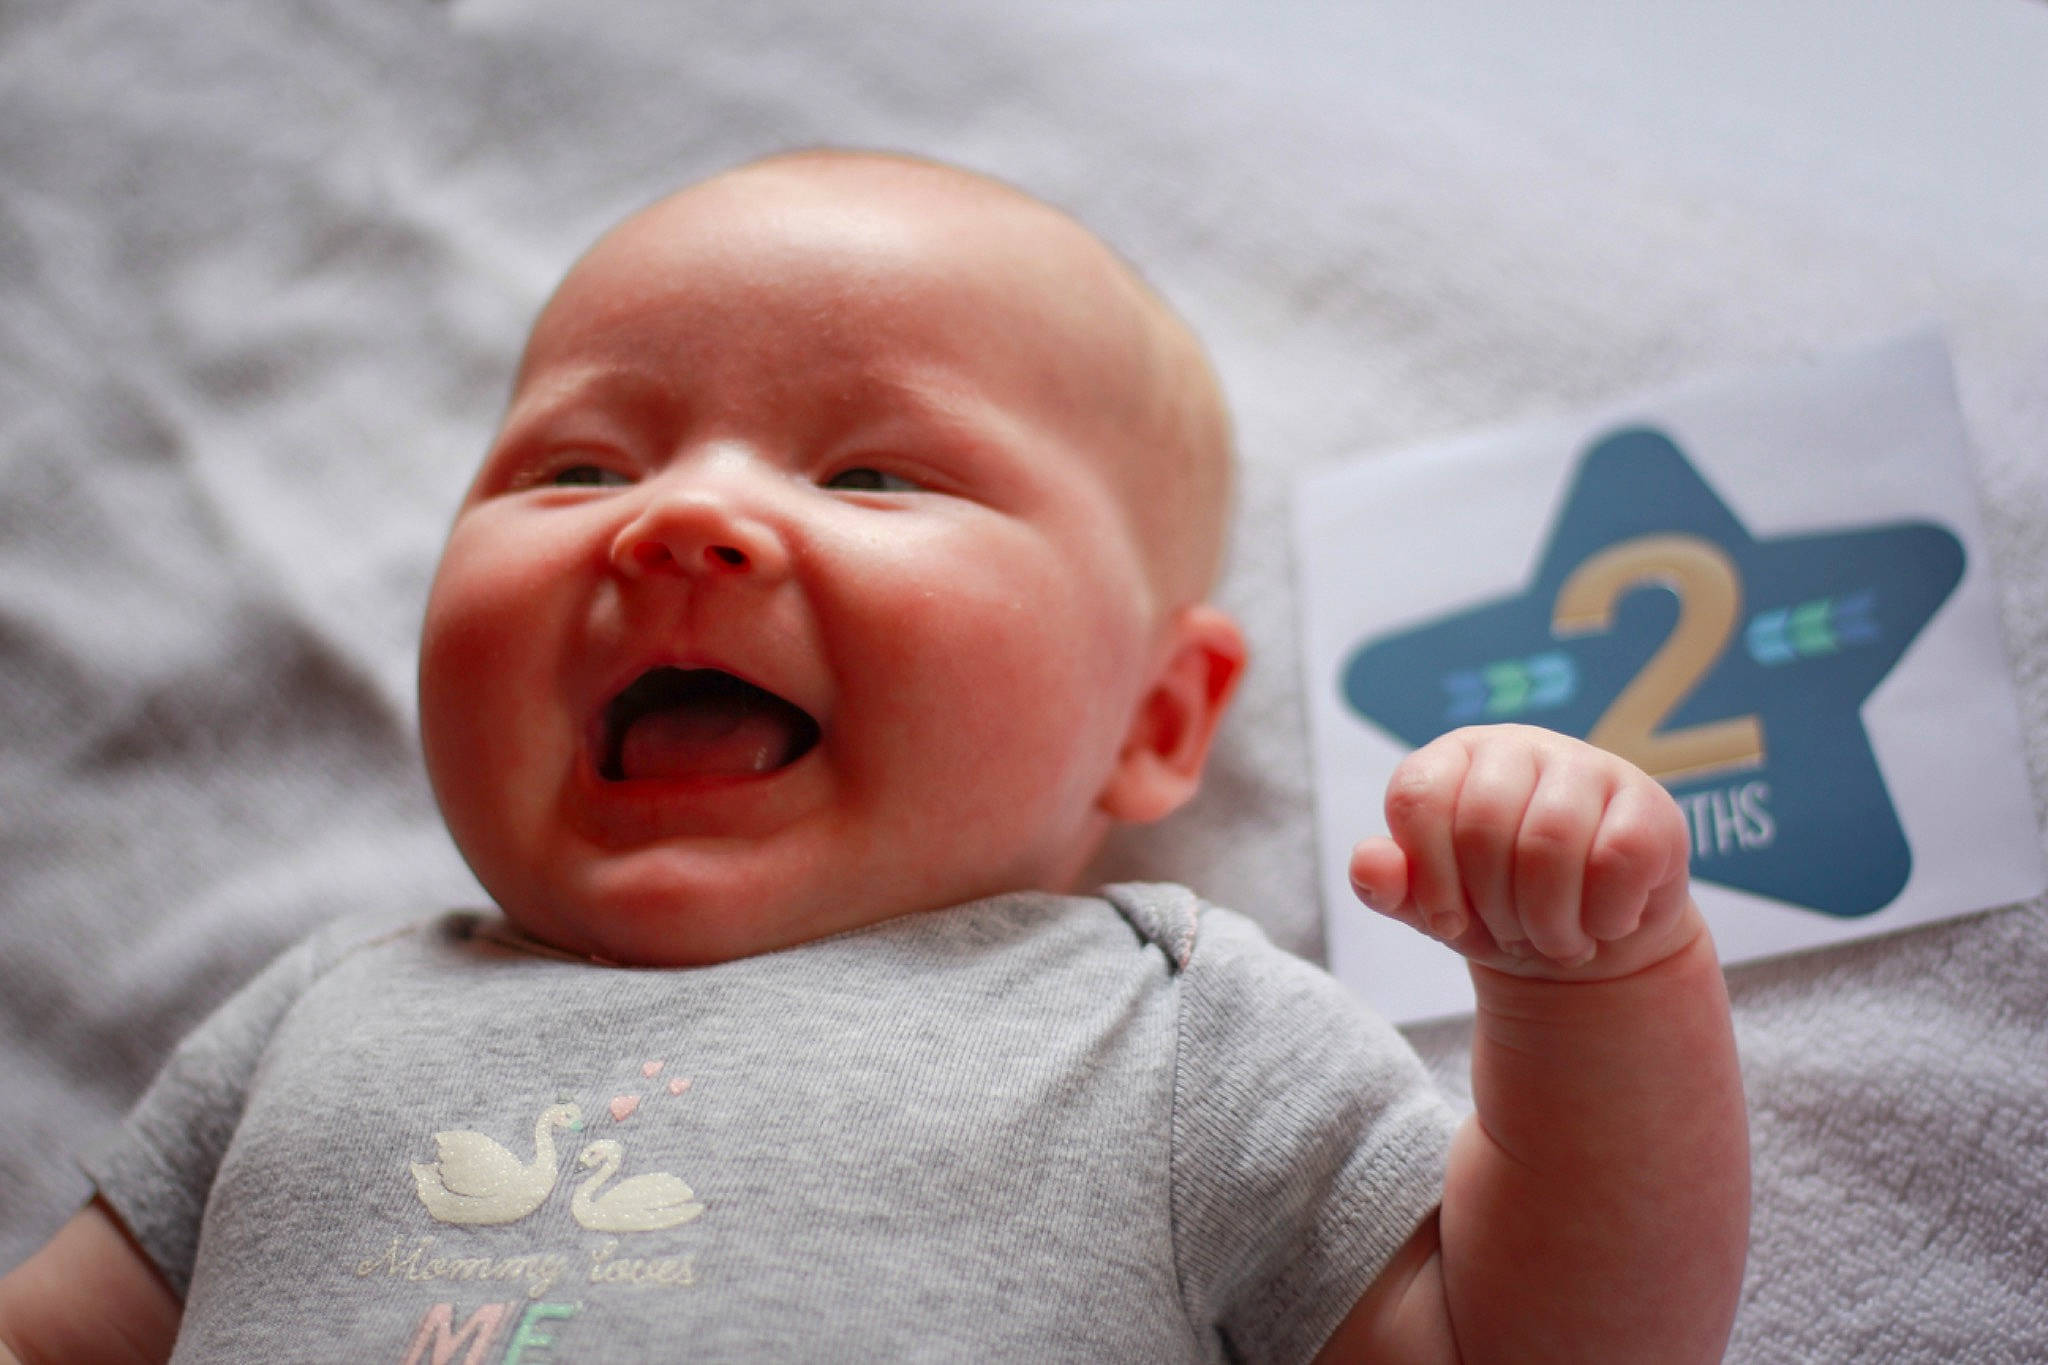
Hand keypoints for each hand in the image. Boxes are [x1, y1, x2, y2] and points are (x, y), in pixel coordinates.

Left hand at [1349, 724, 1699, 979]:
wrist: (1592, 943)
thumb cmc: (1501, 912)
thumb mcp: (1435, 908)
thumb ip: (1390, 886)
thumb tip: (1368, 864)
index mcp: (1455, 758)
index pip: (1418, 796)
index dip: (1428, 875)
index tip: (1447, 922)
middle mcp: (1517, 746)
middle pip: (1482, 825)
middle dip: (1492, 907)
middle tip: (1513, 934)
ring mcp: (1587, 766)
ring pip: (1550, 843)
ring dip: (1548, 921)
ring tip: (1556, 940)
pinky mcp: (1648, 802)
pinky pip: (1618, 858)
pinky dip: (1603, 915)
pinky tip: (1603, 923)